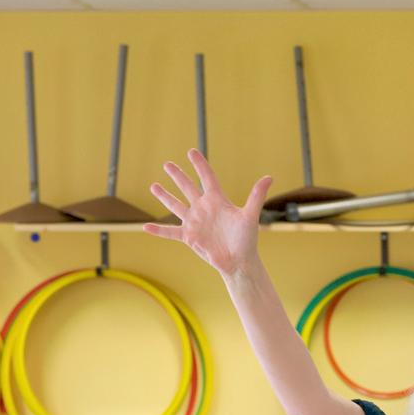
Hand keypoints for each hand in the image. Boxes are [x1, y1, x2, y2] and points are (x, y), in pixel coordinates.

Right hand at [144, 150, 272, 278]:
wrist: (239, 262)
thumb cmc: (247, 240)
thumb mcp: (249, 216)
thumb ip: (256, 196)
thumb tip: (269, 177)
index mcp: (217, 200)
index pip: (206, 177)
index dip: (199, 164)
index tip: (191, 151)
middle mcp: (203, 208)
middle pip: (187, 187)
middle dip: (177, 176)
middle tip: (167, 164)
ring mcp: (195, 222)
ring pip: (176, 205)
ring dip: (165, 196)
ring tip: (153, 186)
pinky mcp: (189, 237)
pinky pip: (170, 232)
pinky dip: (158, 230)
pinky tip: (144, 227)